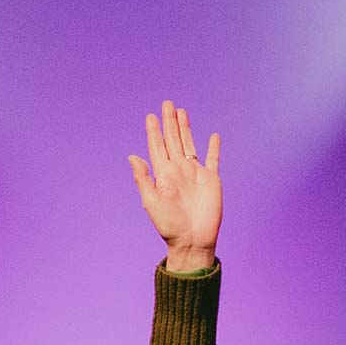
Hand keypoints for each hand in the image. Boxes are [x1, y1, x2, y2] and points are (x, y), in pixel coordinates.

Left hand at [128, 100, 222, 272]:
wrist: (192, 240)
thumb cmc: (169, 226)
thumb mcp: (151, 202)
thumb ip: (143, 179)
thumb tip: (132, 156)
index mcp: (163, 174)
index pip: (157, 147)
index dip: (154, 131)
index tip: (151, 116)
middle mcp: (178, 170)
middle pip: (173, 140)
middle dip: (169, 122)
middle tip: (167, 103)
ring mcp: (195, 174)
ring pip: (190, 144)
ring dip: (186, 128)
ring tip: (182, 112)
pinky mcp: (211, 180)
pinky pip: (213, 159)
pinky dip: (213, 147)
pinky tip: (213, 135)